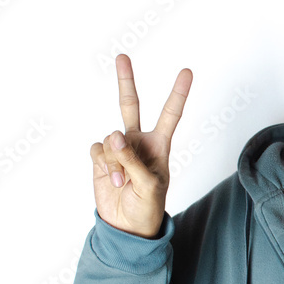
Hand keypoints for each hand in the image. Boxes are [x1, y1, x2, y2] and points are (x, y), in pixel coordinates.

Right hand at [89, 54, 191, 237]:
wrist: (127, 226)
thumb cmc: (148, 207)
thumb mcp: (149, 185)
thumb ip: (132, 159)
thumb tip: (113, 135)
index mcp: (160, 145)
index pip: (170, 114)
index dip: (178, 93)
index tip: (186, 71)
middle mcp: (138, 142)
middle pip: (130, 105)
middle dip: (126, 81)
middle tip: (122, 56)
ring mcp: (118, 149)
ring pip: (110, 138)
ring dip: (115, 160)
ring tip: (123, 181)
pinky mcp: (101, 158)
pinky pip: (97, 149)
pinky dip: (103, 164)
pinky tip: (112, 179)